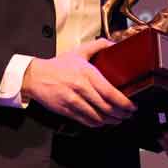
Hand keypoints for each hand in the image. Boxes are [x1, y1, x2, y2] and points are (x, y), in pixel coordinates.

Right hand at [21, 38, 136, 127]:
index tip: (131, 106)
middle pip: (107, 107)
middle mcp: (81, 88)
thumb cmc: (58, 65)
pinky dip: (97, 124)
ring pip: (98, 117)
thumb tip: (113, 44)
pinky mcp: (67, 110)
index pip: (110, 92)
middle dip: (121, 114)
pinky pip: (86, 121)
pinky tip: (102, 122)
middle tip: (128, 114)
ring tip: (118, 119)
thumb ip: (97, 46)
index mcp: (87, 73)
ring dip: (111, 121)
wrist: (36, 76)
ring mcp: (74, 101)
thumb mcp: (78, 52)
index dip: (124, 103)